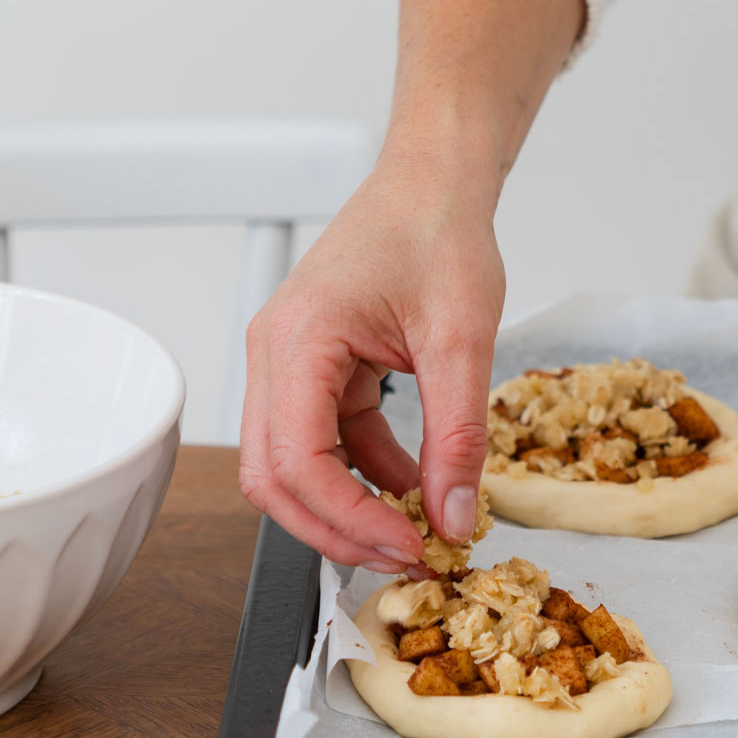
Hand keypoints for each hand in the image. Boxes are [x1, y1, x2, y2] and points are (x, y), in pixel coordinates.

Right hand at [238, 158, 503, 568]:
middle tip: (403, 556)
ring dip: (347, 504)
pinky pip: (323, 437)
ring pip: (292, 463)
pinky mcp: (312, 364)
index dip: (350, 518)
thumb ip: (457, 435)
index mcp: (299, 339)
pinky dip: (363, 469)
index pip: (297, 460)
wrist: (433, 181)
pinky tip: (412, 481)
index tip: (410, 544)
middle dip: (336, 528)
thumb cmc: (438, 232)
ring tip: (415, 527)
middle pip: (275, 476)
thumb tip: (454, 518)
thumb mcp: (463, 340)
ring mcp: (288, 359)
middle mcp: (275, 352)